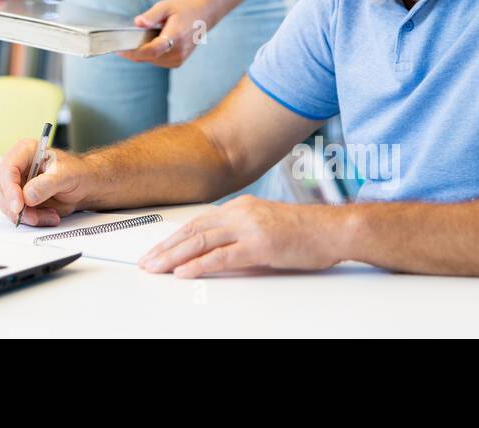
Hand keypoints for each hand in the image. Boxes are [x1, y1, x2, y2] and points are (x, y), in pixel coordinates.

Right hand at [0, 139, 96, 226]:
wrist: (84, 186)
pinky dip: (30, 220)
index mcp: (25, 151)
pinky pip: (15, 214)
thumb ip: (47, 184)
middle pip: (0, 189)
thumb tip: (27, 195)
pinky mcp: (18, 199)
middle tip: (35, 217)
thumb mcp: (67, 175)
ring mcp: (15, 184)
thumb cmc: (77, 173)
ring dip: (26, 216)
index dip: (10, 189)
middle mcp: (16, 166)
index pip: (8, 170)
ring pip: (6, 205)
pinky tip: (47, 216)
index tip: (19, 206)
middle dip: (17, 207)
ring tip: (49, 215)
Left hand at [120, 0, 211, 68]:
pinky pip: (157, 61)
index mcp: (175, 36)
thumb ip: (151, 16)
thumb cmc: (183, 9)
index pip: (151, 50)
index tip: (118, 50)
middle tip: (121, 42)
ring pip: (151, 60)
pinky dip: (150, 54)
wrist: (203, 15)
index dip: (133, 52)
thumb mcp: (166, 6)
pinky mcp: (178, 62)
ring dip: (142, 53)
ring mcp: (179, 59)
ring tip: (140, 38)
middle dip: (133, 51)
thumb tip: (137, 22)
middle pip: (148, 57)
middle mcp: (178, 51)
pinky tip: (151, 42)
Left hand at [138, 195, 346, 277]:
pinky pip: (222, 256)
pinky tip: (184, 272)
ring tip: (156, 268)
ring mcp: (249, 228)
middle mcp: (240, 213)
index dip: (172, 238)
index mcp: (239, 207)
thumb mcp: (263, 226)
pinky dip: (199, 264)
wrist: (332, 230)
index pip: (196, 223)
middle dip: (166, 248)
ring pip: (201, 242)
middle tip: (147, 262)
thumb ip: (238, 233)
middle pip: (193, 231)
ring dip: (174, 257)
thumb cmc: (303, 231)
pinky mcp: (260, 245)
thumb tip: (213, 251)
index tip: (156, 251)